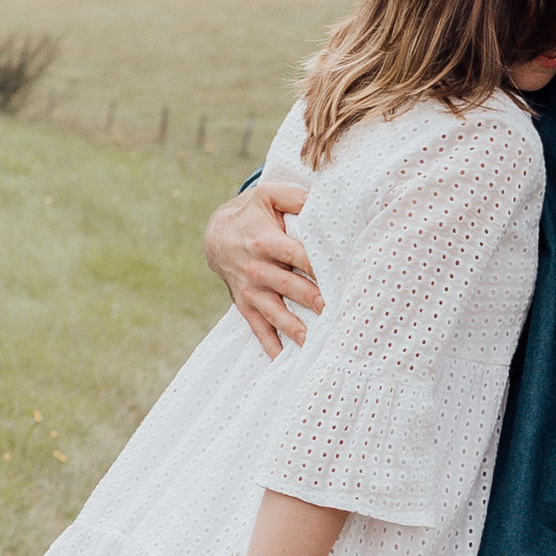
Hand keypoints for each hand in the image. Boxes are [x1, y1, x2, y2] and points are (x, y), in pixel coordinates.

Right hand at [203, 181, 320, 355]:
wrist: (216, 234)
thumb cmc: (251, 213)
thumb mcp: (268, 195)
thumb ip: (295, 196)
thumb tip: (323, 199)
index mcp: (266, 241)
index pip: (297, 255)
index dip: (317, 266)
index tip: (338, 276)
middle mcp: (257, 268)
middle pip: (289, 286)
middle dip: (311, 300)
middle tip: (332, 312)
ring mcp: (249, 290)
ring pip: (274, 312)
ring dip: (293, 328)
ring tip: (312, 343)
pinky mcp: (244, 304)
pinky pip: (257, 328)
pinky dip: (269, 345)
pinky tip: (283, 361)